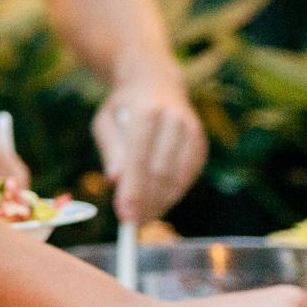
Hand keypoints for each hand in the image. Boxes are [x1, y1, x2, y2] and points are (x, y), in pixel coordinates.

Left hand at [94, 75, 205, 222]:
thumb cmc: (123, 107)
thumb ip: (111, 149)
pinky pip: (188, 176)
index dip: (133, 192)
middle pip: (161, 173)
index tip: (125, 218)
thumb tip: (115, 180)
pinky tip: (158, 203)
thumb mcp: (105, 121)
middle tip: (131, 224)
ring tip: (142, 218)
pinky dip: (173, 194)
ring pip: (178, 178)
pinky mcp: (201, 143)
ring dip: (160, 203)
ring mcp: (192, 131)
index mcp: (147, 112)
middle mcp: (174, 120)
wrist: (156, 82)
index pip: (140, 160)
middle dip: (146, 203)